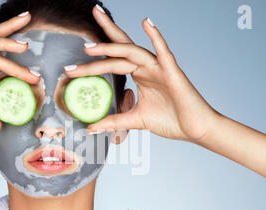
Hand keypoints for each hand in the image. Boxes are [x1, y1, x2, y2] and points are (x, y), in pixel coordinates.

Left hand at [65, 7, 219, 141]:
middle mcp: (146, 67)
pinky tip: (146, 23)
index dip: (92, 64)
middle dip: (100, 39)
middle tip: (82, 31)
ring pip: (132, 52)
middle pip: (119, 49)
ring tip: (91, 47)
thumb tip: (91, 127)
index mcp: (139, 75)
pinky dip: (156, 37)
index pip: (112, 63)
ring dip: (112, 46)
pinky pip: (164, 52)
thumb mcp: (135, 120)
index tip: (71, 69)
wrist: (195, 129)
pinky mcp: (173, 72)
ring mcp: (159, 67)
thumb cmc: (171, 120)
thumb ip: (114, 121)